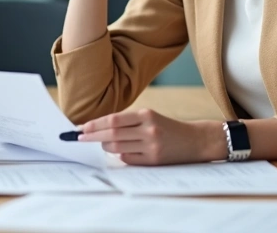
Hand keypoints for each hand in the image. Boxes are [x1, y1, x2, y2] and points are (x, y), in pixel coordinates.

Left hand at [76, 109, 225, 164]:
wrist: (196, 140)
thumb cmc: (168, 128)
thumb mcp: (150, 118)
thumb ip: (128, 122)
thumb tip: (99, 128)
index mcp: (146, 114)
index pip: (114, 119)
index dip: (95, 124)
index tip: (81, 128)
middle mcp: (148, 129)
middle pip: (112, 133)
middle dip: (93, 136)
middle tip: (80, 138)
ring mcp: (151, 146)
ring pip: (117, 147)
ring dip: (105, 146)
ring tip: (103, 144)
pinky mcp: (154, 160)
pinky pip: (128, 159)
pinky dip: (120, 155)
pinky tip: (120, 151)